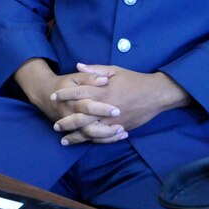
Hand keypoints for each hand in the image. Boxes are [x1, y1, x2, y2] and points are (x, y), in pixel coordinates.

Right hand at [13, 59, 125, 144]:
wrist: (45, 95)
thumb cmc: (66, 84)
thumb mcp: (76, 77)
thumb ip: (90, 76)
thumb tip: (104, 80)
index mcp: (73, 100)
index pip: (87, 106)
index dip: (102, 109)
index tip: (117, 110)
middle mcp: (71, 115)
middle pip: (87, 126)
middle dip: (105, 128)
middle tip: (121, 127)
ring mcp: (71, 125)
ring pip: (88, 135)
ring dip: (105, 136)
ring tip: (122, 132)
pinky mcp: (74, 131)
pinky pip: (88, 139)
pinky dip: (103, 140)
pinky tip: (118, 137)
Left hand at [50, 64, 191, 145]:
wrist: (155, 94)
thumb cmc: (134, 80)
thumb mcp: (115, 70)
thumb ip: (96, 70)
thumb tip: (78, 66)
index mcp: (103, 90)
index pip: (78, 92)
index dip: (64, 94)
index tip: (53, 97)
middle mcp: (105, 107)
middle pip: (80, 116)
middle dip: (66, 121)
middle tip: (55, 125)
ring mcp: (112, 120)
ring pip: (89, 131)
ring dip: (75, 136)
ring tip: (64, 140)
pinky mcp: (119, 128)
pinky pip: (102, 137)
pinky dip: (91, 141)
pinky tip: (84, 143)